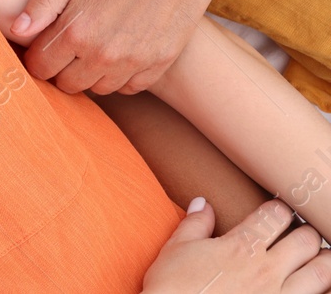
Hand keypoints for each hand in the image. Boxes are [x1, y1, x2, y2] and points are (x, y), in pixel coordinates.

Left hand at [11, 0, 223, 92]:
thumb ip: (43, 2)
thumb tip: (18, 31)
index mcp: (77, 30)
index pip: (41, 67)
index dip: (35, 57)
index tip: (39, 45)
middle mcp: (104, 54)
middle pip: (68, 84)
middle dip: (59, 68)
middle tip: (63, 46)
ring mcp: (135, 61)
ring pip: (99, 89)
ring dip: (89, 74)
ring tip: (90, 47)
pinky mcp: (161, 62)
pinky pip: (130, 87)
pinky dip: (119, 76)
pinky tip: (118, 52)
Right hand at [142, 198, 330, 293]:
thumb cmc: (173, 286)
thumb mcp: (176, 249)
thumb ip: (195, 224)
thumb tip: (203, 203)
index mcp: (241, 246)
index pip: (276, 215)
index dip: (281, 209)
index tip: (279, 211)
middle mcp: (266, 269)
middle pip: (307, 240)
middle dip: (308, 234)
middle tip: (303, 235)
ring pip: (321, 273)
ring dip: (325, 262)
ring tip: (322, 259)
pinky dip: (321, 292)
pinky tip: (318, 289)